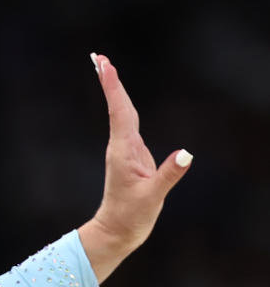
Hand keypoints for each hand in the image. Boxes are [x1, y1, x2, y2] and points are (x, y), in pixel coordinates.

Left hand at [78, 53, 190, 282]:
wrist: (117, 230)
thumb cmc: (132, 215)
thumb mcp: (153, 196)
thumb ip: (169, 174)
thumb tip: (186, 153)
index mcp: (123, 150)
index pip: (119, 112)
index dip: (114, 88)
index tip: (105, 66)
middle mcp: (121, 146)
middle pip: (118, 107)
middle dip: (110, 81)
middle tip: (99, 56)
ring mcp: (126, 150)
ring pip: (121, 113)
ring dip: (114, 90)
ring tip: (104, 66)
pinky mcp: (132, 156)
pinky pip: (128, 124)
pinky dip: (124, 106)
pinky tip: (121, 99)